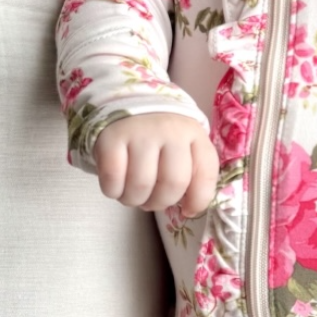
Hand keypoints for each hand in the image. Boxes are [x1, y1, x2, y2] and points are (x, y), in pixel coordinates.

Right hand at [93, 113, 218, 215]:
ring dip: (134, 200)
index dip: (198, 200)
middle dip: (160, 203)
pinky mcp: (111, 137)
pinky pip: (113, 179)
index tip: (187, 210)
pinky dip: (113, 191)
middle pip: (172, 184)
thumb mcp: (184, 149)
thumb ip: (192, 175)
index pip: (205, 173)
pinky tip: (116, 186)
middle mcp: (170, 130)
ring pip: (141, 185)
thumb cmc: (159, 139)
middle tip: (150, 201)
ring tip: (132, 194)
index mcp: (194, 134)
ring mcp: (140, 131)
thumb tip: (189, 209)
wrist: (125, 107)